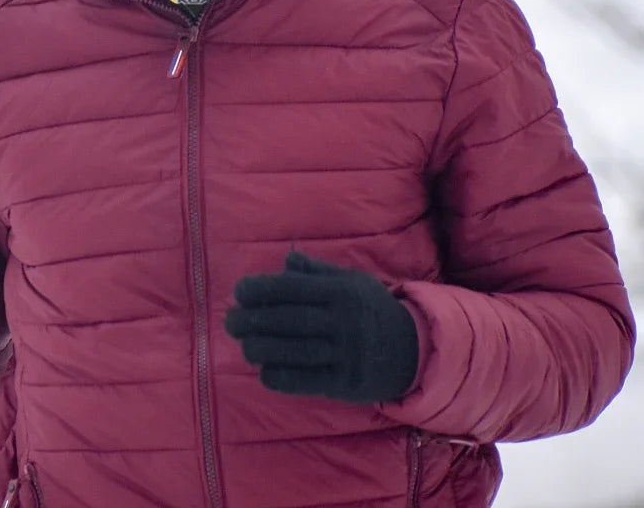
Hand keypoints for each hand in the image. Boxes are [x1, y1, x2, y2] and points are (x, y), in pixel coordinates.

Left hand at [224, 250, 418, 403]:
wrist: (414, 350)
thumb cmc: (372, 309)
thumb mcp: (351, 281)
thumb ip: (317, 271)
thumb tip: (286, 260)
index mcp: (341, 291)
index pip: (292, 288)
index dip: (261, 290)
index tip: (239, 292)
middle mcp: (343, 321)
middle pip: (289, 320)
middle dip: (253, 320)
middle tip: (230, 321)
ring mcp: (346, 353)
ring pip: (294, 351)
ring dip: (261, 349)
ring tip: (244, 345)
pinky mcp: (347, 383)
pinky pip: (306, 381)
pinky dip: (280, 376)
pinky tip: (264, 370)